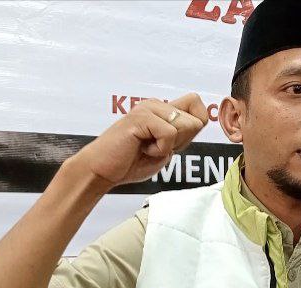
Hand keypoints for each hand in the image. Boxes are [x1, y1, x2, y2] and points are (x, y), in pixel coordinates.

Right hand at [75, 93, 208, 187]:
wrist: (101, 171)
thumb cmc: (130, 163)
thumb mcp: (166, 149)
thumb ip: (182, 135)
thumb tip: (199, 122)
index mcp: (162, 110)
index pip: (198, 106)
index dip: (193, 130)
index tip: (172, 144)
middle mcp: (157, 104)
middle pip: (197, 120)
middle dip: (182, 142)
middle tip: (156, 147)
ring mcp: (148, 108)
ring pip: (186, 126)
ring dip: (169, 146)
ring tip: (146, 147)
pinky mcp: (141, 117)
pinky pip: (170, 134)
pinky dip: (159, 150)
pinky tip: (141, 149)